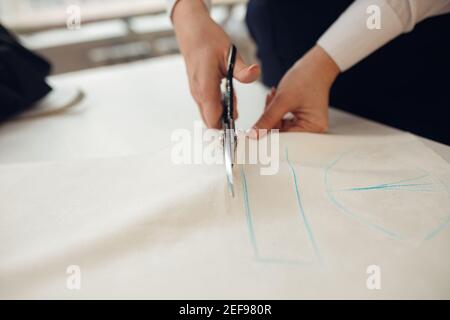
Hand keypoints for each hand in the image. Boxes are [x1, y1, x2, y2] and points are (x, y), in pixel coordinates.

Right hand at [172, 0, 259, 127]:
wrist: (191, 31)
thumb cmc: (208, 40)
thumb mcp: (229, 52)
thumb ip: (242, 69)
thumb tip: (255, 74)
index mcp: (205, 86)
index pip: (212, 118)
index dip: (223, 130)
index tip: (236, 136)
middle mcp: (199, 93)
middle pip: (211, 121)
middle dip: (226, 126)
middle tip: (241, 122)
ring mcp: (197, 93)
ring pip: (210, 115)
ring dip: (223, 117)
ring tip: (235, 106)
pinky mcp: (198, 91)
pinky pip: (209, 107)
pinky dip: (220, 108)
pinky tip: (231, 99)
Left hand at [248, 45, 339, 137]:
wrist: (315, 65)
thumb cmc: (306, 79)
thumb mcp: (282, 100)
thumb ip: (267, 119)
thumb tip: (253, 134)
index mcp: (313, 128)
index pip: (286, 140)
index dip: (269, 136)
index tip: (254, 133)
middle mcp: (312, 130)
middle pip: (282, 135)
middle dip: (270, 121)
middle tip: (267, 105)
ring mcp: (306, 125)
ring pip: (279, 128)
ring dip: (271, 114)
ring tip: (273, 97)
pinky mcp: (300, 120)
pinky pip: (282, 122)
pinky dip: (275, 112)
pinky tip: (275, 99)